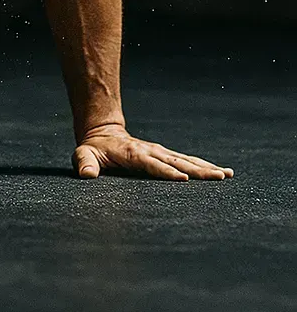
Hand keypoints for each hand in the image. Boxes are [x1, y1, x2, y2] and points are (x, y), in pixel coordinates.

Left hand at [73, 124, 234, 180]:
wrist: (103, 133)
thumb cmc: (94, 149)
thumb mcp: (84, 155)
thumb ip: (84, 163)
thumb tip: (86, 174)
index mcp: (133, 154)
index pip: (152, 164)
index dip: (166, 171)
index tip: (183, 178)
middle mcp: (151, 151)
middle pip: (177, 161)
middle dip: (197, 169)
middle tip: (219, 177)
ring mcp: (160, 152)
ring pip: (186, 160)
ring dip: (206, 167)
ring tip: (227, 175)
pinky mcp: (165, 155)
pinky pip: (187, 160)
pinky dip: (204, 166)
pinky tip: (221, 172)